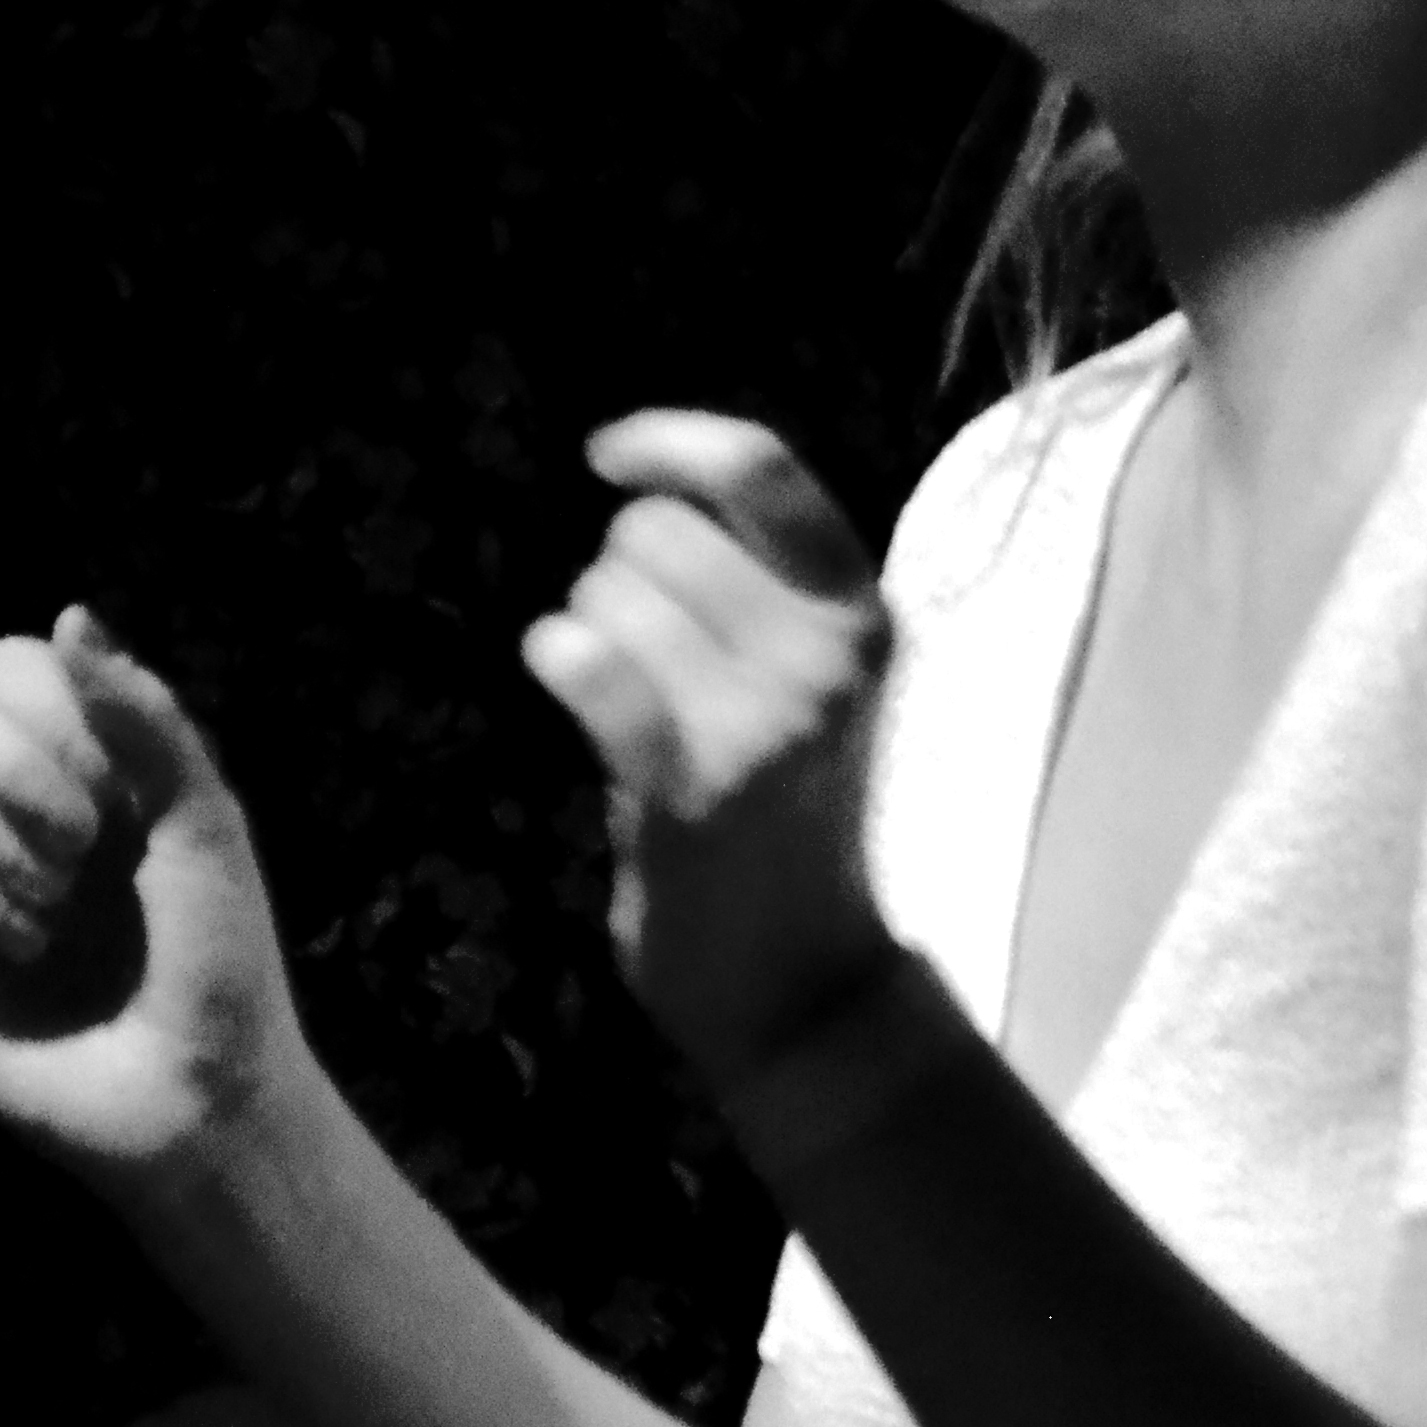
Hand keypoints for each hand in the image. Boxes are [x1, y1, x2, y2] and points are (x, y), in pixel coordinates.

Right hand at [0, 610, 309, 1185]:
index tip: (119, 787)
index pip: (0, 669)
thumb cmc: (222, 960)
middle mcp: (0, 820)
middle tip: (89, 842)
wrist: (209, 1091)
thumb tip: (68, 613)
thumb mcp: (204, 818)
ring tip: (56, 896)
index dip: (52, 708)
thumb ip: (144, 715)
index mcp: (70, 772)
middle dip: (20, 767)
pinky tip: (29, 944)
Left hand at [522, 413, 899, 1091]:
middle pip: (656, 531)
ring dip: (593, 631)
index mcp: (865, 616)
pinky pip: (593, 667)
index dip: (667, 443)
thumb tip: (653, 492)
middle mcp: (828, 659)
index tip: (607, 457)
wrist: (803, 983)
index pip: (762, 472)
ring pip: (610, 596)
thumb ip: (767, 588)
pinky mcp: (697, 791)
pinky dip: (561, 659)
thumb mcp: (818, 683)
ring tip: (632, 705)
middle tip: (645, 657)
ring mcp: (768, 726)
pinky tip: (563, 675)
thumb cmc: (788, 819)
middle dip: (622, 576)